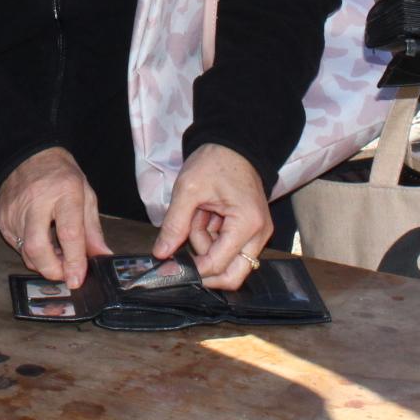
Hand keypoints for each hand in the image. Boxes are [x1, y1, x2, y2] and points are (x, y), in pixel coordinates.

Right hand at [0, 147, 110, 287]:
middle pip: (38, 248)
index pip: (69, 233)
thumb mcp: (85, 194)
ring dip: (43, 262)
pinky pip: (16, 246)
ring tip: (57, 254)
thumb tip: (102, 256)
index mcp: (64, 192)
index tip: (77, 278)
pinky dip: (31, 252)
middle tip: (65, 274)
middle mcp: (36, 201)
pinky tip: (42, 241)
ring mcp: (15, 210)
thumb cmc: (60, 175)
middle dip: (52, 270)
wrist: (27, 155)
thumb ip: (93, 229)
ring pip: (25, 252)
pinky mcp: (2, 218)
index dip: (74, 261)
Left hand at [153, 144, 271, 289]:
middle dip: (204, 266)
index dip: (193, 270)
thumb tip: (161, 254)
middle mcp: (259, 234)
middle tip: (181, 253)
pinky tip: (205, 215)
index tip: (170, 268)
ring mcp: (257, 233)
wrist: (232, 144)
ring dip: (204, 244)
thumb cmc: (214, 161)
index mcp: (247, 223)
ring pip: (227, 261)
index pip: (219, 264)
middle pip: (232, 275)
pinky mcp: (251, 230)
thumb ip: (174, 224)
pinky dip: (211, 236)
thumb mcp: (188, 190)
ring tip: (197, 214)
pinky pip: (228, 247)